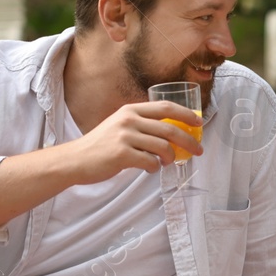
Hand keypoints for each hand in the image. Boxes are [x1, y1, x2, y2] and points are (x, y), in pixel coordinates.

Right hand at [65, 101, 202, 183]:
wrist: (76, 159)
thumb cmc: (101, 145)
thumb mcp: (120, 125)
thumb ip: (142, 125)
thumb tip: (171, 132)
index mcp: (131, 110)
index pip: (166, 107)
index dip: (186, 114)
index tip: (199, 123)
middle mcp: (129, 120)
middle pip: (170, 129)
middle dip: (189, 141)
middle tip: (198, 151)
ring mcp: (125, 137)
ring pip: (163, 148)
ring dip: (170, 158)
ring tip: (165, 162)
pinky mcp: (122, 155)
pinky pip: (151, 162)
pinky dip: (154, 168)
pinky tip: (149, 168)